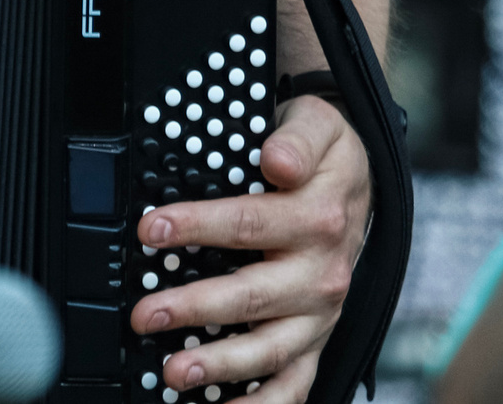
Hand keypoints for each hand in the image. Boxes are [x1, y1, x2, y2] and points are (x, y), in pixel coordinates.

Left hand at [127, 96, 370, 403]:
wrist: (358, 183)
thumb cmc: (326, 156)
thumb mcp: (321, 125)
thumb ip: (299, 140)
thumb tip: (277, 159)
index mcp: (318, 218)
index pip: (248, 224)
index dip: (197, 226)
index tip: (150, 229)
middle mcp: (322, 274)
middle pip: (252, 296)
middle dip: (193, 308)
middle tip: (144, 314)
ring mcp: (319, 315)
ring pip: (270, 350)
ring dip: (221, 365)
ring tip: (174, 372)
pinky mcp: (315, 340)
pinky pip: (295, 383)